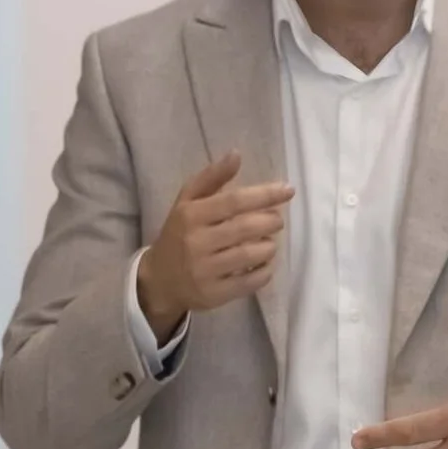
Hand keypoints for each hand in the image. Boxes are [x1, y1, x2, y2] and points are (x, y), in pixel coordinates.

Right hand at [136, 153, 294, 340]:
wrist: (159, 280)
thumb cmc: (179, 234)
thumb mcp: (187, 201)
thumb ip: (212, 177)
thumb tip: (236, 154)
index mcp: (191, 215)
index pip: (234, 202)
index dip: (264, 194)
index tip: (288, 190)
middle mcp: (196, 242)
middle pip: (245, 228)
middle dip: (270, 221)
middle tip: (277, 219)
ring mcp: (204, 270)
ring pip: (250, 255)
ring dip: (269, 246)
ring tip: (270, 240)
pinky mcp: (214, 294)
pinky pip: (250, 282)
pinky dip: (265, 271)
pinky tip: (264, 263)